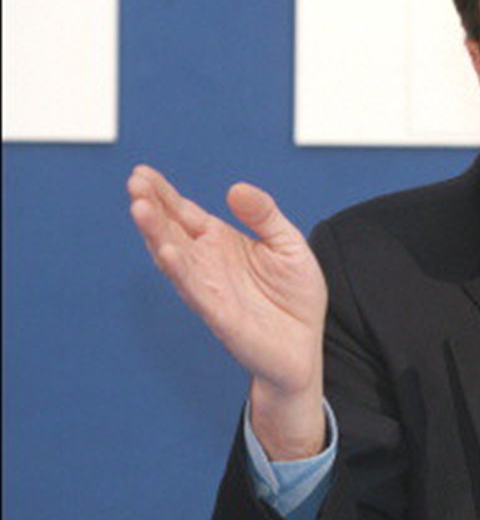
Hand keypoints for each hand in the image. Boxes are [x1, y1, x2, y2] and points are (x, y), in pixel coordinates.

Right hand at [128, 165, 328, 457]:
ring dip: (156, 234)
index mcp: (220, 241)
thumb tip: (236, 188)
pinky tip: (167, 252)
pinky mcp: (220, 315)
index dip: (163, 194)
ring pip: (174, 258)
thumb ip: (264, 214)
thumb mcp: (288, 243)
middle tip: (135, 184)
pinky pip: (195, 291)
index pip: (183, 213)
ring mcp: (209, 289)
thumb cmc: (294, 295)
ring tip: (140, 208)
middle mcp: (206, 263)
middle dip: (151, 207)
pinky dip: (180, 271)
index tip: (142, 173)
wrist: (305, 346)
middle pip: (171, 230)